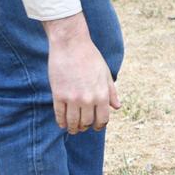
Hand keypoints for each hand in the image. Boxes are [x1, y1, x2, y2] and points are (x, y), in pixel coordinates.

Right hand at [44, 13, 119, 134]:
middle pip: (87, 123)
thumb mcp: (105, 74)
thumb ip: (111, 92)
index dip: (100, 125)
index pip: (102, 119)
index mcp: (102, 94)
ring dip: (73, 128)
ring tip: (73, 129)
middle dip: (85, 127)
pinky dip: (61, 122)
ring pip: (73, 122)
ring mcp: (72, 98)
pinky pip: (59, 115)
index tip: (96, 126)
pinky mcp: (58, 95)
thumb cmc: (90, 57)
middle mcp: (88, 99)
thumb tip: (116, 107)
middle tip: (83, 127)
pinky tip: (62, 123)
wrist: (71, 45)